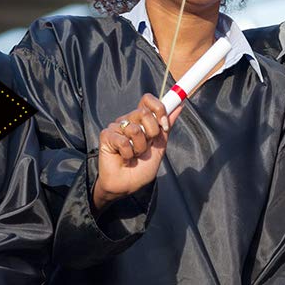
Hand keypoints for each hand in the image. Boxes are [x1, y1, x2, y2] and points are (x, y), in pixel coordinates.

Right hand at [92, 94, 181, 211]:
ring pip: (134, 128)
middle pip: (144, 112)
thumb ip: (166, 127)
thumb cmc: (142, 168)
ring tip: (133, 155)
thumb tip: (178, 107)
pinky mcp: (106, 135)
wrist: (127, 185)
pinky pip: (123, 140)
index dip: (158, 108)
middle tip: (147, 146)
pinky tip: (123, 157)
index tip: (164, 125)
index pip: (147, 100)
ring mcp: (117, 127)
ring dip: (139, 147)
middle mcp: (129, 120)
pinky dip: (127, 153)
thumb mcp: (160, 147)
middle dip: (151, 132)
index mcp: (142, 121)